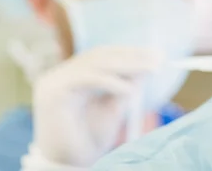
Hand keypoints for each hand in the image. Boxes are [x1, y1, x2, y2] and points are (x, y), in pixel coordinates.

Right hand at [22, 46, 162, 168]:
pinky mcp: (52, 92)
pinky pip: (86, 78)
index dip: (130, 52)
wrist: (67, 166)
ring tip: (152, 69)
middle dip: (132, 55)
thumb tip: (148, 64)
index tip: (157, 54)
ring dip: (127, 65)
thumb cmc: (88, 141)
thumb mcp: (114, 109)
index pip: (103, 55)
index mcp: (73, 76)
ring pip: (95, 63)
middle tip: (159, 58)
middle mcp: (61, 75)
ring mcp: (54, 81)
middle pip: (100, 55)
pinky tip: (130, 90)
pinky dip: (110, 81)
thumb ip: (126, 86)